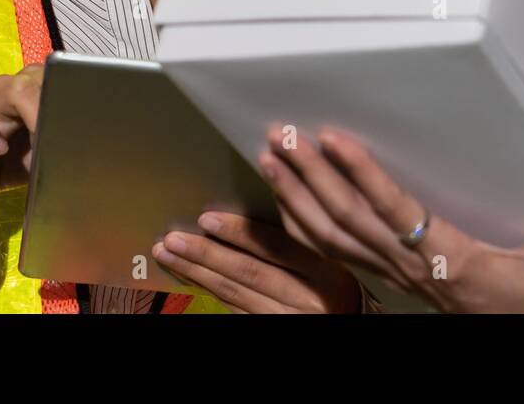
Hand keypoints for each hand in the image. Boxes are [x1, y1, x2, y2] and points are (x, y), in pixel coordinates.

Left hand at [151, 212, 361, 312]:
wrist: (355, 323)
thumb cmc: (343, 284)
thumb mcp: (337, 257)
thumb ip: (306, 233)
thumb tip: (270, 192)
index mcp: (328, 271)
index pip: (277, 248)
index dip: (240, 233)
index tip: (207, 217)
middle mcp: (309, 299)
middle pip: (250, 273)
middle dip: (207, 254)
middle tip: (173, 238)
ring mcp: (289, 318)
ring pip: (236, 293)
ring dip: (198, 273)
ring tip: (168, 254)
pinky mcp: (275, 329)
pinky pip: (237, 311)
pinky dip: (210, 292)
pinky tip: (189, 277)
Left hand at [259, 126, 523, 313]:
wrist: (515, 343)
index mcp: (446, 256)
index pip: (393, 210)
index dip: (361, 174)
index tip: (333, 139)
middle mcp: (409, 266)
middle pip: (346, 219)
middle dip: (309, 177)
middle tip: (280, 138)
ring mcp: (391, 275)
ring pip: (329, 237)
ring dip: (295, 196)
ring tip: (268, 157)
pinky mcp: (385, 278)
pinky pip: (331, 254)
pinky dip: (302, 226)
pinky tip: (283, 200)